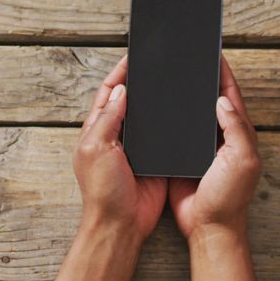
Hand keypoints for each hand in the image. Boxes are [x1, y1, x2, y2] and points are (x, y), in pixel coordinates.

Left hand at [74, 55, 167, 242]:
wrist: (122, 224)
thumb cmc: (102, 190)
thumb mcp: (97, 149)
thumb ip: (108, 119)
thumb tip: (121, 90)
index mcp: (97, 129)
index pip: (108, 92)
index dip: (119, 73)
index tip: (134, 56)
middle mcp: (116, 135)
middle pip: (129, 100)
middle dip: (141, 82)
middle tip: (157, 64)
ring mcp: (137, 147)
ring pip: (148, 115)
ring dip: (157, 101)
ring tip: (172, 81)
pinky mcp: (156, 158)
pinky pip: (164, 135)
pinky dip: (171, 122)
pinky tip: (182, 111)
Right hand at [169, 57, 260, 240]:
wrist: (208, 226)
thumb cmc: (230, 197)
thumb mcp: (240, 160)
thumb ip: (235, 128)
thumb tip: (221, 99)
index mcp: (238, 132)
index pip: (230, 94)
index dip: (222, 72)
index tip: (212, 52)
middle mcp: (220, 136)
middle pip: (209, 99)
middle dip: (200, 80)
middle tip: (186, 58)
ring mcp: (200, 146)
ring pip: (190, 113)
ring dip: (182, 98)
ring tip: (169, 76)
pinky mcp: (181, 156)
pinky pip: (175, 132)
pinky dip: (168, 118)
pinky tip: (156, 108)